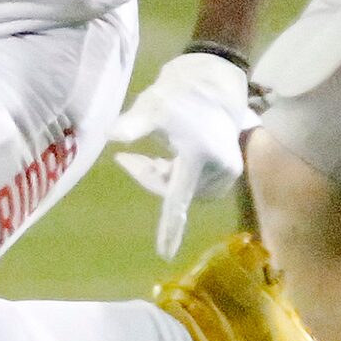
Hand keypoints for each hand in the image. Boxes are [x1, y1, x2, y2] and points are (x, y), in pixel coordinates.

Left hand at [110, 50, 256, 256]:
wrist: (214, 86)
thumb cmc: (178, 95)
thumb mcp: (152, 107)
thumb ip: (133, 124)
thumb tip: (109, 135)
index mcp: (197, 155)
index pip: (177, 198)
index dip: (169, 228)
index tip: (164, 254)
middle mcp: (219, 168)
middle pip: (175, 192)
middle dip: (151, 179)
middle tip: (127, 158)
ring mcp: (228, 173)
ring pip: (186, 192)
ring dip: (166, 180)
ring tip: (156, 155)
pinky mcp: (232, 173)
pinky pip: (199, 187)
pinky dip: (181, 179)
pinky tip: (176, 158)